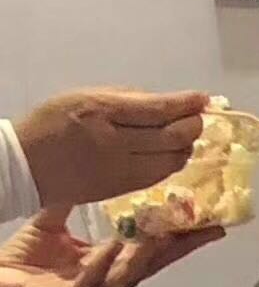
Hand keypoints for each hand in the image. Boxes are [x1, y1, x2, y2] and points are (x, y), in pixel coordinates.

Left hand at [0, 206, 222, 286]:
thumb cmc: (23, 263)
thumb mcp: (52, 225)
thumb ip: (72, 204)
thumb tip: (88, 173)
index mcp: (107, 267)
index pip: (150, 251)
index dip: (179, 237)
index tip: (209, 220)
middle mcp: (106, 286)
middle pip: (152, 266)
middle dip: (181, 249)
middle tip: (209, 229)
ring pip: (127, 277)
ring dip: (148, 256)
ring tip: (166, 233)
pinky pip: (89, 283)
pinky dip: (103, 264)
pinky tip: (115, 246)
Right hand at [14, 88, 207, 205]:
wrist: (29, 165)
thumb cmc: (54, 123)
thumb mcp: (85, 96)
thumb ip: (126, 99)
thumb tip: (164, 104)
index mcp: (104, 112)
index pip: (157, 110)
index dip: (185, 104)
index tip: (201, 99)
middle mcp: (115, 144)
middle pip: (171, 138)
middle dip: (192, 127)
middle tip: (197, 117)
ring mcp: (120, 171)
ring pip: (169, 162)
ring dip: (185, 147)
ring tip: (187, 134)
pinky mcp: (122, 190)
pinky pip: (157, 176)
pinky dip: (171, 162)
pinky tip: (172, 152)